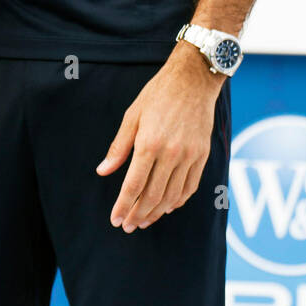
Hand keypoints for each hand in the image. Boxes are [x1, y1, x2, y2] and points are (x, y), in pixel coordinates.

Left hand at [96, 42, 222, 231]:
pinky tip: (167, 207)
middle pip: (153, 196)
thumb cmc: (158, 94)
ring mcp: (190, 156)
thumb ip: (119, 147)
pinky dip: (178, 201)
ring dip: (157, 213)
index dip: (123, 206)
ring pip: (172, 196)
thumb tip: (103, 171)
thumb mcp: (133, 116)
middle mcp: (171, 153)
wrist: (194, 79)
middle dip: (138, 214)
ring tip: (144, 221)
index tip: (116, 220)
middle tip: (128, 226)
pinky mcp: (202, 155)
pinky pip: (190, 187)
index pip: (133, 185)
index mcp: (150, 143)